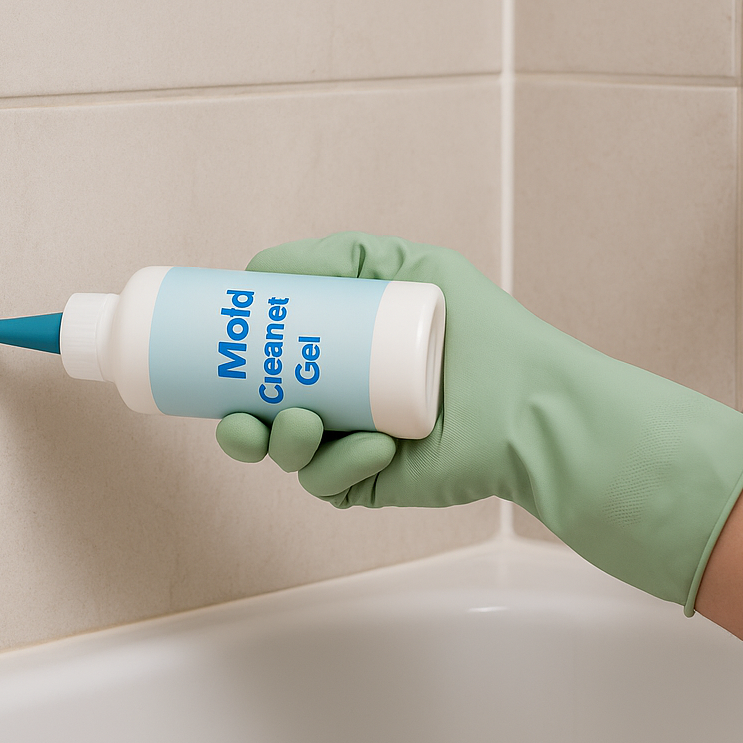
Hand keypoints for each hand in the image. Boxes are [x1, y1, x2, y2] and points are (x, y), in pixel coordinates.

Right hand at [216, 233, 742, 608]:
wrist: (535, 402)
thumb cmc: (481, 331)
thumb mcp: (410, 268)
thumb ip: (341, 256)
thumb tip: (258, 268)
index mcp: (339, 358)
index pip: (269, 364)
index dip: (230, 366)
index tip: (207, 356)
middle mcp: (342, 403)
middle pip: (263, 419)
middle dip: (237, 426)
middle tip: (239, 418)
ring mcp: (355, 448)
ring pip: (289, 458)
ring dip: (283, 445)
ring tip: (306, 423)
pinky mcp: (373, 485)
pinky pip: (330, 487)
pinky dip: (341, 468)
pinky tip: (377, 448)